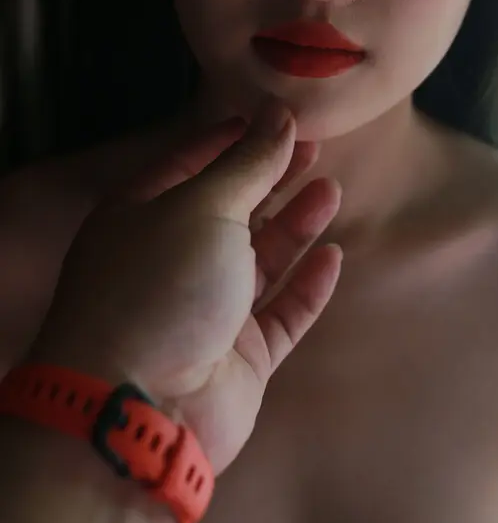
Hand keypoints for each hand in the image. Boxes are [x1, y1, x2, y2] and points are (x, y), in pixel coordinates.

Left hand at [28, 98, 342, 474]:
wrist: (140, 409)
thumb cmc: (160, 284)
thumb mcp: (202, 207)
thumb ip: (249, 163)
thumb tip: (279, 113)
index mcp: (143, 216)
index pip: (190, 163)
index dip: (232, 138)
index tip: (274, 117)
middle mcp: (171, 260)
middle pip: (230, 209)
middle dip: (271, 177)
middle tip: (315, 148)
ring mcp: (206, 311)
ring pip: (258, 260)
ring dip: (294, 224)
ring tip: (330, 189)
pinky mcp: (238, 357)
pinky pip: (280, 313)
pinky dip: (305, 286)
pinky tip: (332, 256)